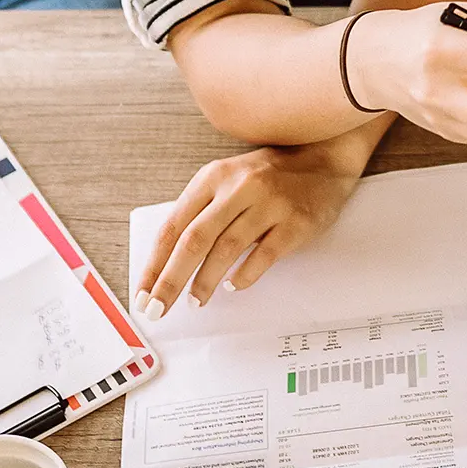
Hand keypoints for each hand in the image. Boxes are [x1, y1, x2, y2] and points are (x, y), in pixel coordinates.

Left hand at [133, 142, 363, 318]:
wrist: (324, 159)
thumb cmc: (270, 176)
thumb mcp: (229, 181)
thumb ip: (203, 211)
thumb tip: (170, 260)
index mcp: (213, 177)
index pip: (173, 225)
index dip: (154, 263)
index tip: (143, 292)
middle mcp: (238, 187)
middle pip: (194, 240)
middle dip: (171, 280)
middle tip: (157, 308)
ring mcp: (268, 204)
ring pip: (226, 249)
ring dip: (205, 281)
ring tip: (195, 302)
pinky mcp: (295, 222)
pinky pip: (264, 255)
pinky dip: (244, 275)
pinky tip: (232, 286)